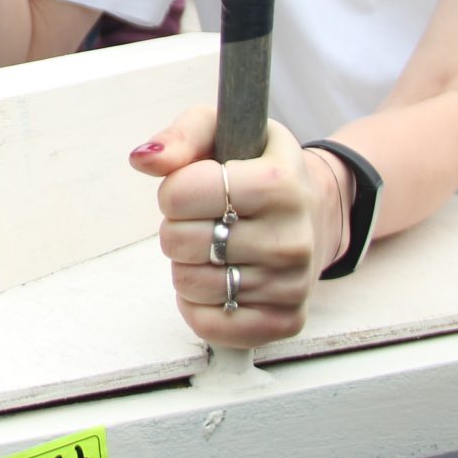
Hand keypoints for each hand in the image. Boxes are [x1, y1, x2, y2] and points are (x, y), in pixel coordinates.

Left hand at [129, 105, 340, 348]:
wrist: (314, 210)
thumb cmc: (257, 167)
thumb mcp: (223, 132)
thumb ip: (181, 137)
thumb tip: (143, 159)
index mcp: (279, 183)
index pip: (181, 194)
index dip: (173, 190)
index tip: (193, 187)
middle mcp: (292, 238)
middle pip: (179, 242)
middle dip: (177, 227)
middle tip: (205, 219)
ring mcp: (292, 284)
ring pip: (189, 284)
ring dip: (187, 264)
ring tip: (215, 247)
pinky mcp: (285, 320)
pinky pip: (208, 324)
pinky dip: (197, 304)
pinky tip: (219, 279)